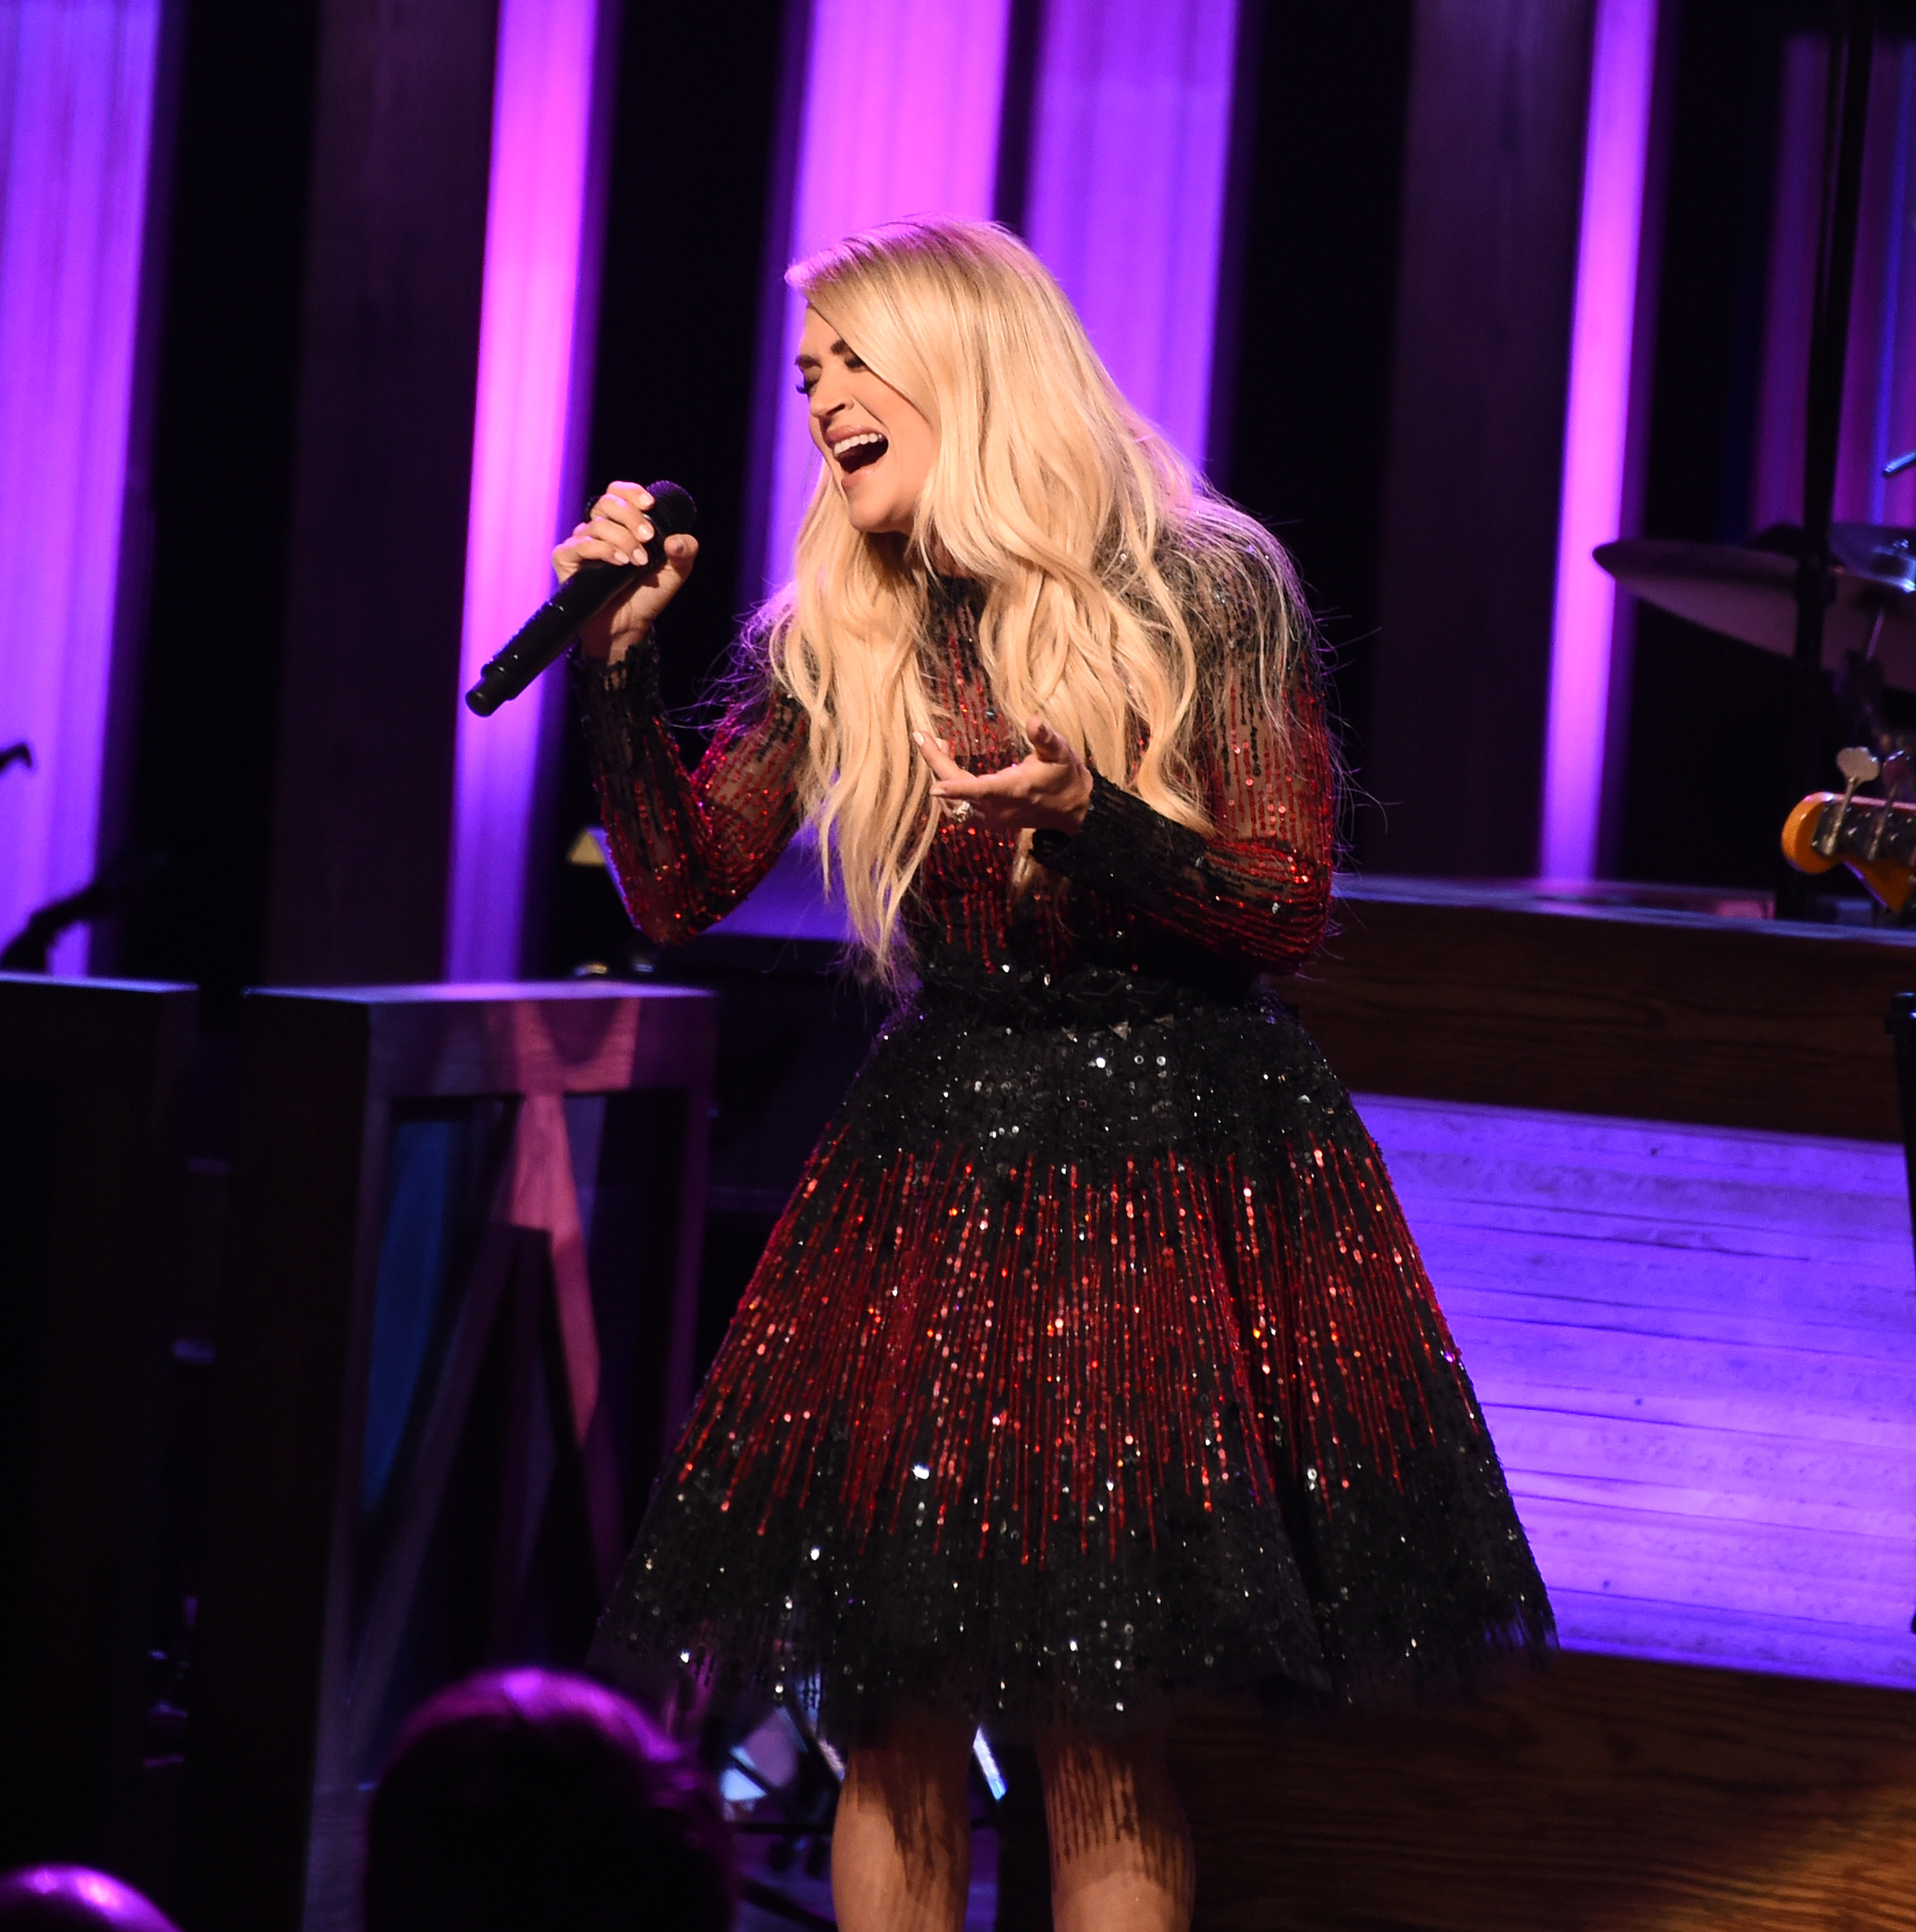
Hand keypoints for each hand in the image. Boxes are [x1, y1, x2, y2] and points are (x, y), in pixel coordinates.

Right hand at [552, 480, 700, 662]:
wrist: (629, 626)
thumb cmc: (647, 596)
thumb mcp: (675, 572)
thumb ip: (684, 552)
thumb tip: (677, 540)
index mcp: (620, 524)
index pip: (617, 492)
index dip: (631, 492)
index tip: (650, 505)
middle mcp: (597, 529)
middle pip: (606, 502)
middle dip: (631, 517)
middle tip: (649, 538)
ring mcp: (580, 543)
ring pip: (597, 524)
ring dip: (623, 539)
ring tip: (639, 561)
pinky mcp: (566, 560)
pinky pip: (581, 544)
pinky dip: (603, 550)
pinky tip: (620, 562)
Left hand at [916, 717, 1092, 834]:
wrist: (1070, 810)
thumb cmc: (1064, 775)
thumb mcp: (1060, 751)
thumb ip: (1045, 737)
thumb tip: (1034, 720)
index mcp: (1014, 790)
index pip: (981, 791)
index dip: (956, 789)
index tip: (934, 786)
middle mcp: (998, 809)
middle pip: (956, 792)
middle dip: (936, 764)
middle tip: (925, 736)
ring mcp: (990, 819)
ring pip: (952, 804)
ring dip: (940, 775)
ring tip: (939, 745)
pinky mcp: (987, 821)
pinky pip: (957, 810)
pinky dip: (947, 789)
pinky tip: (948, 767)